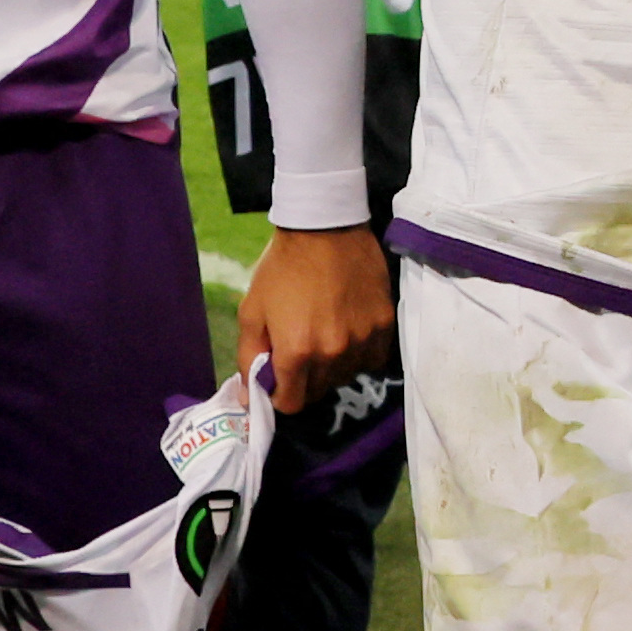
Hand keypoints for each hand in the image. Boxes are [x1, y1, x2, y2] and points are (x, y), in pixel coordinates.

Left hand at [234, 224, 395, 416]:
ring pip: (346, 376)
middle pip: (319, 392)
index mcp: (297, 350)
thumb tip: (247, 396)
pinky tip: (348, 332)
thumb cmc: (282, 268)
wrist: (326, 227)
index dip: (280, 395)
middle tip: (300, 351)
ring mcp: (362, 340)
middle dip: (304, 380)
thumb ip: (249, 358)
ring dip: (332, 368)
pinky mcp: (384, 325)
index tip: (278, 379)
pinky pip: (372, 359)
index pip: (291, 403)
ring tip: (325, 337)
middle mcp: (333, 353)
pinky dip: (358, 354)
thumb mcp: (252, 311)